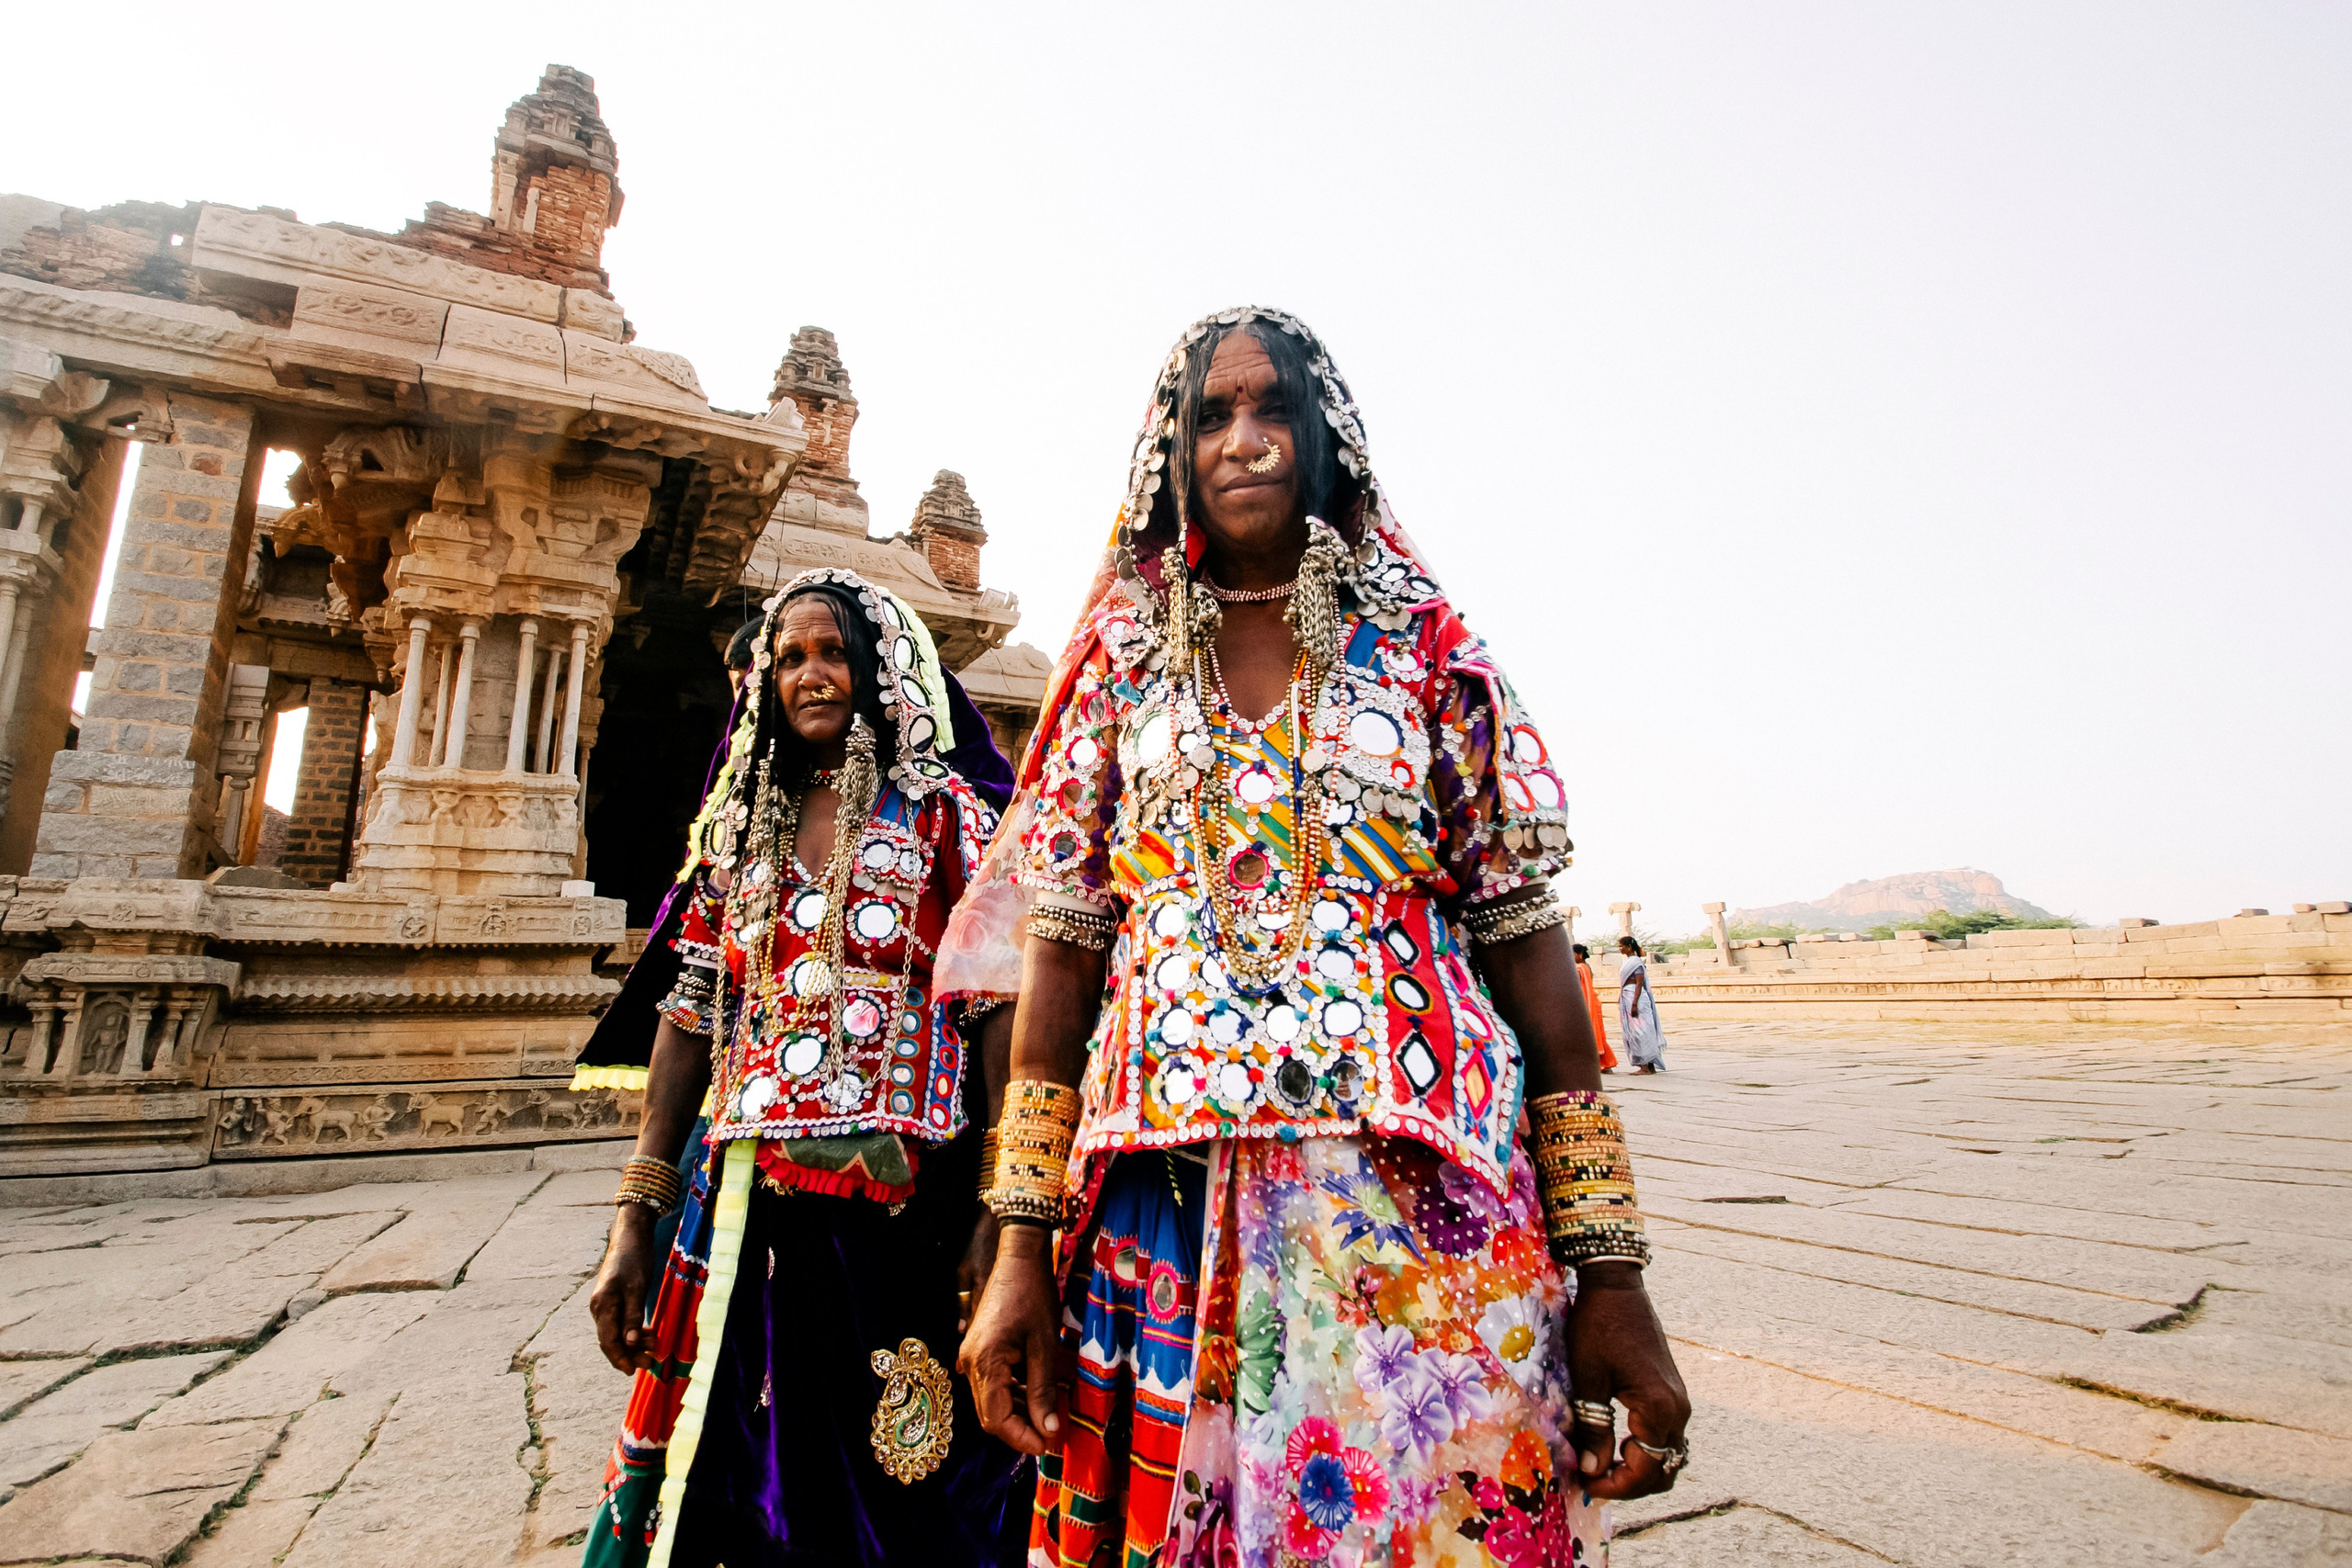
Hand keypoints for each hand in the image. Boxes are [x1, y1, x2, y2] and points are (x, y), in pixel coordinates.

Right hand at [588, 1205, 662, 1373]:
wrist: (631, 1235)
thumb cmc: (635, 1259)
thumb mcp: (637, 1288)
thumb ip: (632, 1316)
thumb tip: (629, 1343)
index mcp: (602, 1305)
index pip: (607, 1341)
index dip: (620, 1359)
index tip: (634, 1371)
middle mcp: (599, 1307)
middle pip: (611, 1340)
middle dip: (630, 1354)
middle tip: (651, 1363)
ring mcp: (604, 1304)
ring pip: (616, 1333)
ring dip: (634, 1344)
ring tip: (654, 1347)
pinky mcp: (613, 1300)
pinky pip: (620, 1323)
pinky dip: (633, 1331)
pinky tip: (648, 1335)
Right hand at [956, 1221, 1065, 1455]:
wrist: (1019, 1255)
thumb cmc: (1034, 1294)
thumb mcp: (1044, 1344)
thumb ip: (1043, 1390)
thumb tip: (1049, 1431)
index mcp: (985, 1363)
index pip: (996, 1420)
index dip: (1021, 1438)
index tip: (1048, 1447)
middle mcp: (971, 1363)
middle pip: (990, 1414)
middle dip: (1020, 1430)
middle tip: (1051, 1437)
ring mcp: (973, 1355)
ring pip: (992, 1400)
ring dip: (1019, 1413)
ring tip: (1050, 1418)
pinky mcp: (980, 1349)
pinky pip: (994, 1382)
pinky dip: (1015, 1394)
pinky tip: (1038, 1395)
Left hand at [1565, 1262, 1690, 1498]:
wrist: (1617, 1286)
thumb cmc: (1597, 1326)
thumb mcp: (1588, 1378)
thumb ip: (1593, 1427)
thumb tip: (1591, 1471)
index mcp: (1658, 1408)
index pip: (1645, 1470)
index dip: (1614, 1486)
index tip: (1584, 1485)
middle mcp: (1677, 1409)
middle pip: (1664, 1470)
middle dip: (1629, 1485)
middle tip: (1592, 1481)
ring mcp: (1678, 1401)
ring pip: (1668, 1455)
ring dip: (1639, 1469)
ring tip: (1601, 1465)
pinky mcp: (1672, 1393)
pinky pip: (1667, 1437)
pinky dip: (1646, 1451)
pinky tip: (1616, 1445)